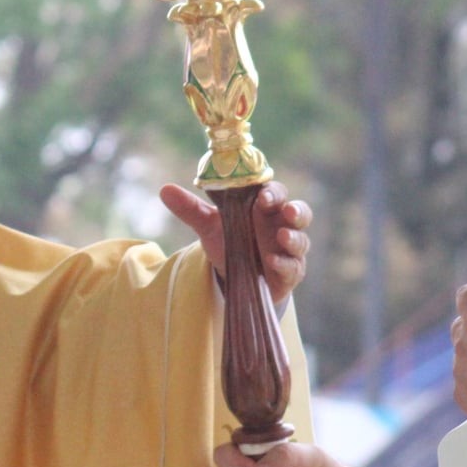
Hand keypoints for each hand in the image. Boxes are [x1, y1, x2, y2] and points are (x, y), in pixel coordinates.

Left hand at [161, 181, 312, 307]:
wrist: (234, 277)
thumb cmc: (229, 241)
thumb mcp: (209, 226)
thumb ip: (190, 209)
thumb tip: (165, 189)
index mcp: (265, 206)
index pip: (276, 192)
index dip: (272, 192)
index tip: (262, 195)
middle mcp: (281, 224)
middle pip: (300, 212)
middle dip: (296, 211)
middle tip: (286, 211)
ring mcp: (289, 249)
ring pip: (301, 240)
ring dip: (294, 238)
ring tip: (282, 237)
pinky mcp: (290, 272)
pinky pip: (293, 267)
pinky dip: (285, 264)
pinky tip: (273, 262)